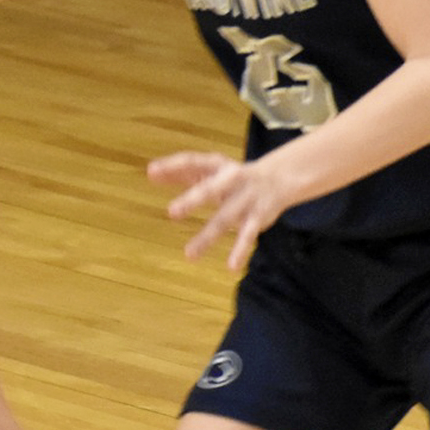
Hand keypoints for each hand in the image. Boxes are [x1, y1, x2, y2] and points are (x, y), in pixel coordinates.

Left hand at [146, 149, 305, 270]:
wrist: (279, 179)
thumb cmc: (232, 176)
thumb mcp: (209, 170)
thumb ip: (181, 172)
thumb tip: (150, 172)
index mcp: (216, 165)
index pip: (192, 162)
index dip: (173, 166)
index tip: (152, 171)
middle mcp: (231, 180)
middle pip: (210, 190)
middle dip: (193, 200)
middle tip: (172, 212)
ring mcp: (245, 199)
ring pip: (224, 219)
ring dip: (207, 237)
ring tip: (189, 255)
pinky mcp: (257, 218)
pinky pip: (248, 236)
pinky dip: (240, 251)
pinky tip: (231, 267)